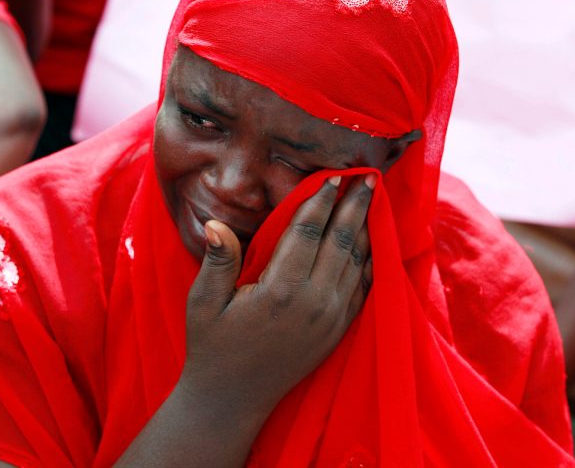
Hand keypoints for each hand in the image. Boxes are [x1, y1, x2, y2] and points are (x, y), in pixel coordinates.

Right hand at [179, 174, 374, 416]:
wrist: (233, 399)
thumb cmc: (212, 347)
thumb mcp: (203, 303)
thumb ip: (217, 261)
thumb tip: (215, 223)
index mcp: (280, 290)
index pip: (307, 232)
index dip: (320, 201)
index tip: (332, 176)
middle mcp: (314, 303)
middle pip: (341, 241)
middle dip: (354, 206)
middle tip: (367, 176)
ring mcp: (331, 319)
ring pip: (356, 262)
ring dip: (365, 228)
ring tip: (371, 201)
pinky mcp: (337, 332)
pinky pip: (362, 289)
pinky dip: (369, 262)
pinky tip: (371, 244)